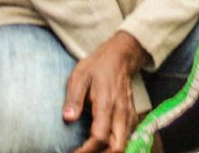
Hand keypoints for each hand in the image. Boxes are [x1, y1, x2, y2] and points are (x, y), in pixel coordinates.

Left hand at [60, 30, 147, 152]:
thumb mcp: (80, 76)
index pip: (100, 137)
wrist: (121, 55)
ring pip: (124, 143)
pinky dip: (115, 145)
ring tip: (91, 150)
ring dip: (108, 152)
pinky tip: (102, 145)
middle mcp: (120, 112)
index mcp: (107, 104)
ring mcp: (128, 114)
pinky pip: (126, 137)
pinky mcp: (130, 115)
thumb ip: (74, 98)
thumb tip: (68, 119)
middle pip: (118, 146)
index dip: (87, 150)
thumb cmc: (98, 65)